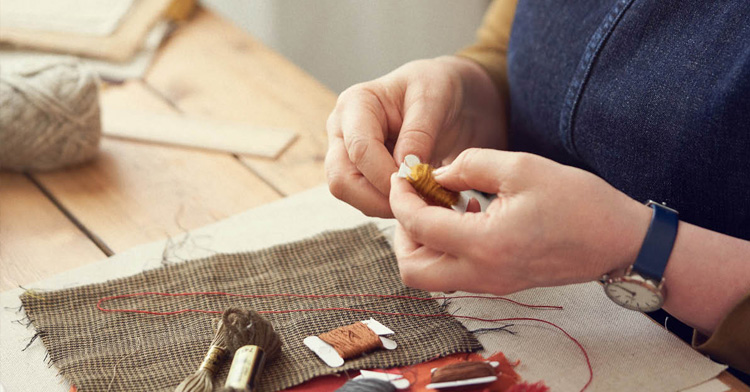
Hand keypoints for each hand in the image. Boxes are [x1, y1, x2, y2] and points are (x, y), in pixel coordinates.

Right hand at [325, 56, 505, 217]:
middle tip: (418, 201)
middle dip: (379, 198)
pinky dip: (392, 205)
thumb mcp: (435, 98)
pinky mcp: (361, 174)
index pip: (359, 150)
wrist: (448, 97)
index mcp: (355, 104)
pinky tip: (418, 197)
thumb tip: (404, 170)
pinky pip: (367, 200)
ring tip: (423, 197)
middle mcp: (342, 131)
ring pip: (351, 196)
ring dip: (386, 205)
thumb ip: (419, 133)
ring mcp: (348, 155)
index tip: (418, 184)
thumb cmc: (438, 87)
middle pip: (342, 180)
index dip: (386, 174)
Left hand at [389, 148, 651, 293]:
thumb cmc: (578, 202)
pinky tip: (466, 216)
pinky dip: (446, 249)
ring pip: (431, 276)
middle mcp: (482, 273)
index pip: (418, 226)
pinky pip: (455, 274)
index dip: (401, 198)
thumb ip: (469, 165)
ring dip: (423, 242)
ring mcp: (490, 284)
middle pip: (412, 269)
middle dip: (403, 232)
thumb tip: (437, 173)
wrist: (619, 241)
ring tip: (442, 205)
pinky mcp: (500, 284)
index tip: (403, 176)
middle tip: (416, 199)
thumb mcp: (520, 167)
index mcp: (484, 244)